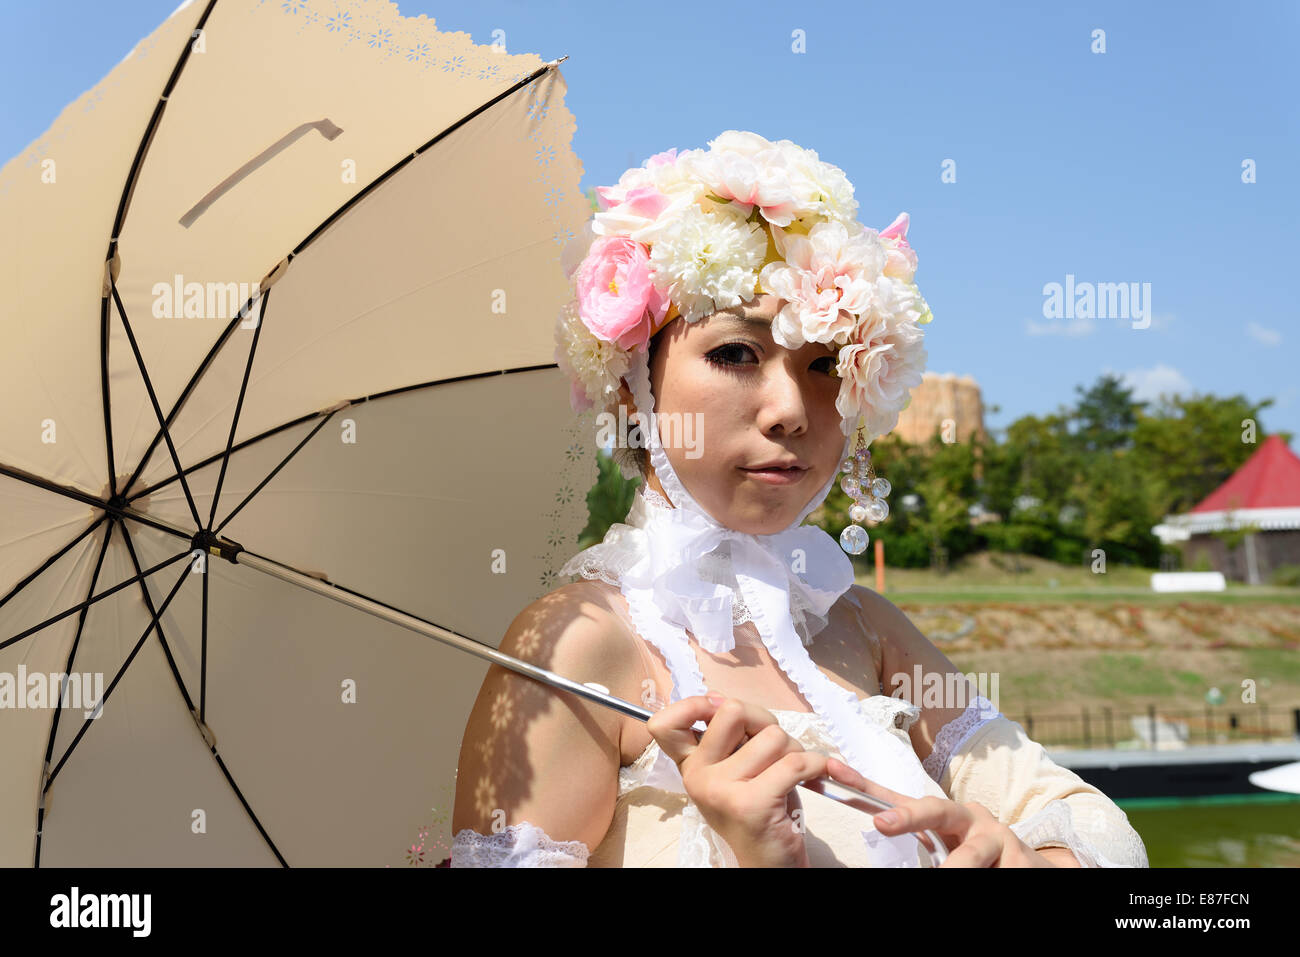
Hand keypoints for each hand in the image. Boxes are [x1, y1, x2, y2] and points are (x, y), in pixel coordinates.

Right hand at [646, 693, 830, 867]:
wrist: (768, 863)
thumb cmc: (759, 810)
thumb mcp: (735, 769)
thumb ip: (726, 734)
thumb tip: (717, 696)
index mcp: (690, 765)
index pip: (664, 723)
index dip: (694, 705)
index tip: (720, 710)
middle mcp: (698, 776)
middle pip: (734, 711)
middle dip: (765, 723)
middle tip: (772, 750)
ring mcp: (721, 790)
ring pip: (773, 736)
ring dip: (793, 750)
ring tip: (788, 775)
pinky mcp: (752, 804)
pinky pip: (795, 762)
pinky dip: (817, 765)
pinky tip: (817, 775)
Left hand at [814, 756, 1062, 867]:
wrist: (1036, 870)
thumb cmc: (980, 859)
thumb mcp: (944, 847)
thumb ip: (915, 837)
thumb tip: (874, 830)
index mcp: (943, 815)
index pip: (897, 797)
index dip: (863, 784)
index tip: (832, 769)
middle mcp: (967, 817)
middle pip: (935, 808)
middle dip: (907, 814)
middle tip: (882, 823)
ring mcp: (995, 837)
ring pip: (969, 853)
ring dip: (954, 869)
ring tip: (944, 876)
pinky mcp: (1020, 860)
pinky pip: (996, 872)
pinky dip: (986, 878)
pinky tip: (989, 878)